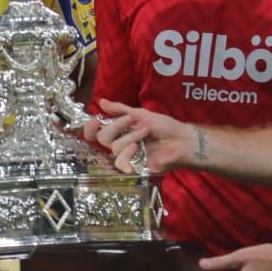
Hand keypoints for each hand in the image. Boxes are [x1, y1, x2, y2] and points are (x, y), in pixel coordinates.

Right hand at [83, 98, 197, 173]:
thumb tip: (101, 101)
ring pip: (113, 148)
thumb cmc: (165, 126)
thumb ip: (120, 109)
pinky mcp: (134, 169)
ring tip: (146, 131)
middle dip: (115, 126)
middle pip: (102, 138)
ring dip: (130, 136)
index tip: (95, 120)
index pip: (96, 133)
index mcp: (120, 131)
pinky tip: (137, 148)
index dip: (90, 128)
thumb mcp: (141, 114)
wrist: (181, 139)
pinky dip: (126, 154)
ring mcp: (127, 157)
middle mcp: (121, 144)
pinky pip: (120, 163)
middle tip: (131, 120)